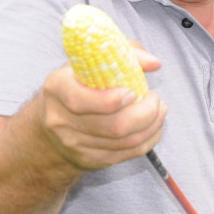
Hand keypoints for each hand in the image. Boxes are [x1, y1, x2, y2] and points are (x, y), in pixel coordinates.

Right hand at [38, 45, 165, 169]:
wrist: (54, 121)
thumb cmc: (81, 82)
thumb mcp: (95, 60)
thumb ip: (125, 54)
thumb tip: (154, 63)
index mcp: (57, 88)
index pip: (79, 100)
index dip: (110, 100)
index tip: (132, 92)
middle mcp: (60, 119)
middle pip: (112, 126)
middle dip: (145, 113)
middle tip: (155, 99)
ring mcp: (74, 143)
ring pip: (124, 142)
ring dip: (151, 125)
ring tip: (159, 109)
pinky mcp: (89, 159)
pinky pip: (127, 153)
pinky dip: (148, 139)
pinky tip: (154, 126)